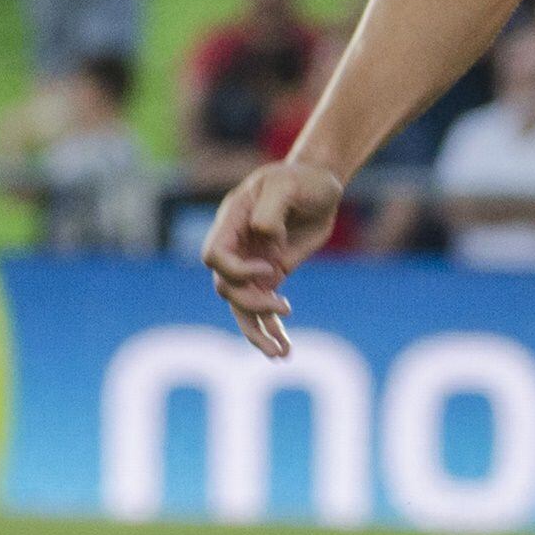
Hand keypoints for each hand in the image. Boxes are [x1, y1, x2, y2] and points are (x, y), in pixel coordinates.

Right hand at [201, 159, 346, 358]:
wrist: (320, 186)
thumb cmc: (303, 180)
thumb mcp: (288, 185)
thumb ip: (272, 210)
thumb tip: (268, 240)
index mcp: (232, 222)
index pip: (215, 256)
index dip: (238, 270)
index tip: (270, 268)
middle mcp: (237, 247)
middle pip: (226, 287)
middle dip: (252, 304)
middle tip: (285, 307)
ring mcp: (252, 264)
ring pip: (240, 307)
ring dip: (256, 333)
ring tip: (280, 354)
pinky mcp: (271, 276)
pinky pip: (262, 310)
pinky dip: (271, 330)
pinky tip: (285, 350)